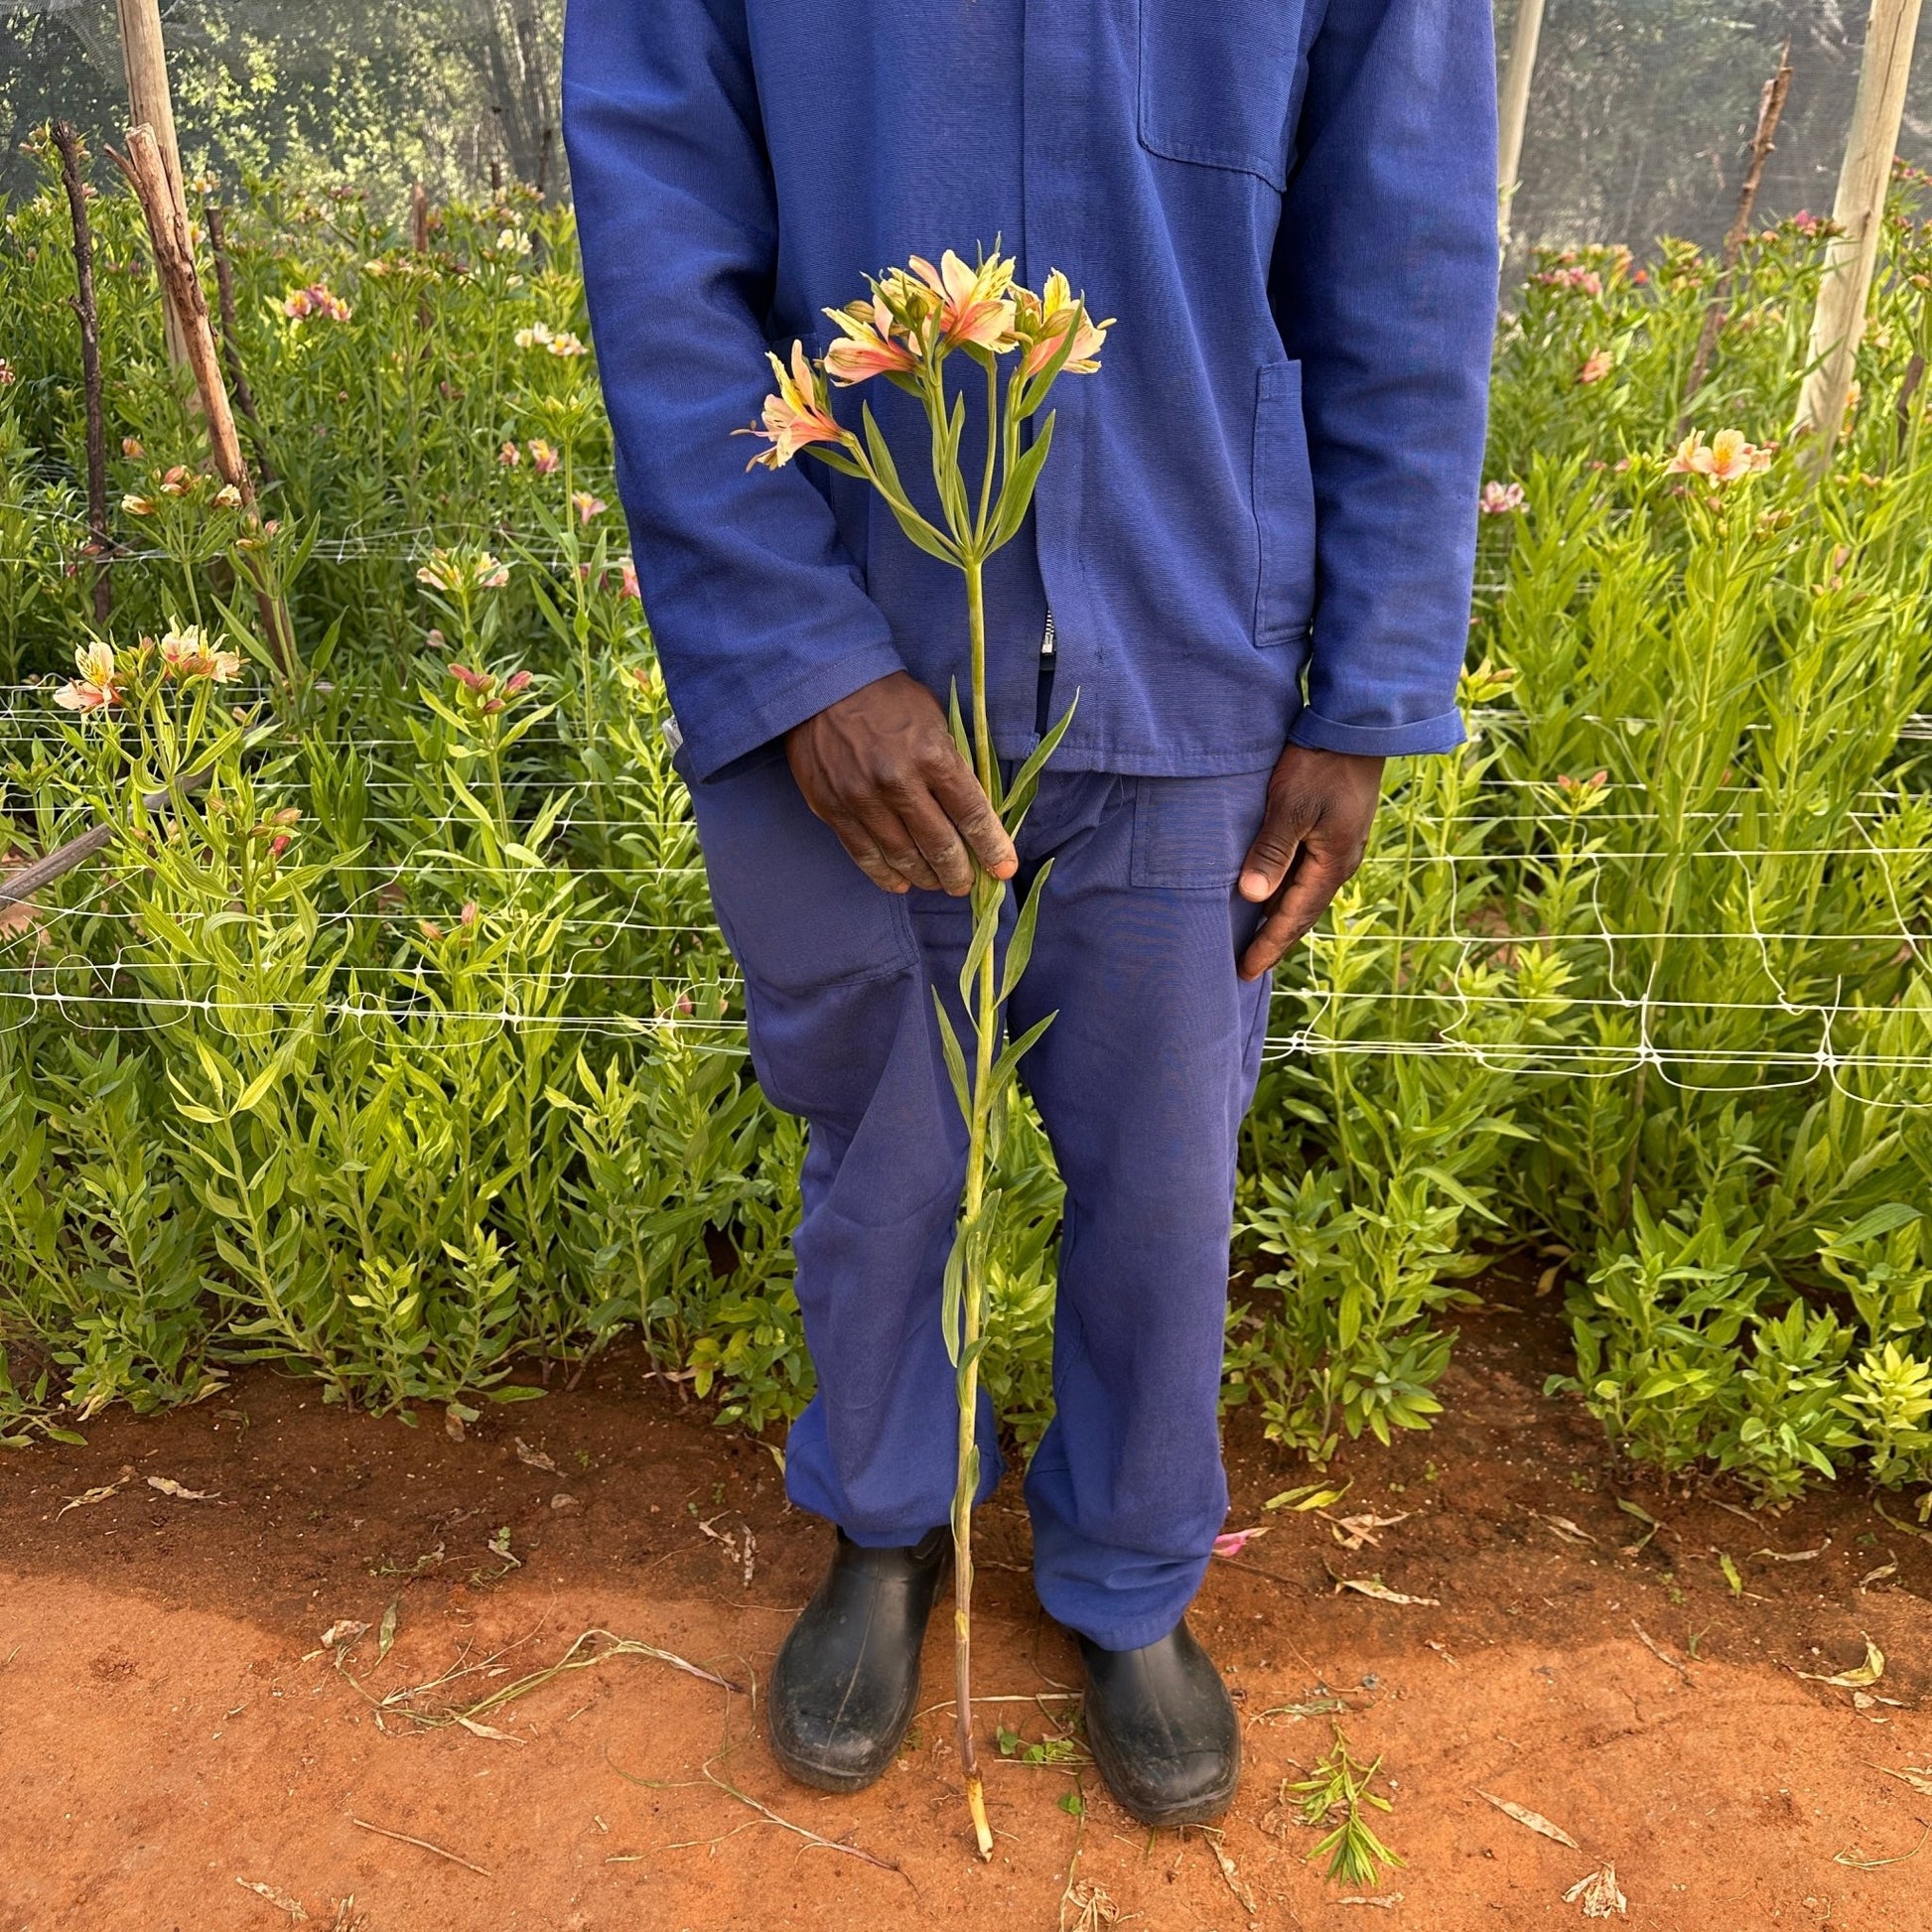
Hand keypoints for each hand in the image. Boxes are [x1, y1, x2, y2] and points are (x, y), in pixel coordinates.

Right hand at [786, 671, 1018, 895]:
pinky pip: (865, 855)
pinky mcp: (833, 809)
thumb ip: (954, 766)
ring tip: (938, 883)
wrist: (825, 683)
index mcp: (932, 755)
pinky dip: (887, 875)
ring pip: (903, 857)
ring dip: (926, 877)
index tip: (1004, 869)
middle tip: (966, 884)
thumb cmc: (890, 699)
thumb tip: (973, 815)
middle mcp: (898, 782)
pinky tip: (902, 883)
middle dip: (959, 872)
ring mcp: (862, 799)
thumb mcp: (936, 719)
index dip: (991, 848)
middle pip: (939, 845)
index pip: (971, 814)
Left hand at [1236, 744, 1384, 980]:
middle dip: (1276, 940)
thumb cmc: (1321, 764)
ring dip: (1282, 917)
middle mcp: (1340, 862)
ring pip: (1305, 894)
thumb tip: (1252, 898)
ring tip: (1258, 939)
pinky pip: (1307, 874)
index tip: (1246, 970)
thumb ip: (1272, 852)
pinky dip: (1288, 892)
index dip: (1269, 945)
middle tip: (1249, 966)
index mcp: (1332, 863)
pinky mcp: (1335, 831)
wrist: (1356, 726)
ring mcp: (1340, 847)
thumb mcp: (1291, 807)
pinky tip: (1271, 894)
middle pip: (1303, 913)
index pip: (1294, 917)